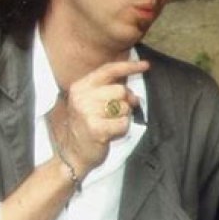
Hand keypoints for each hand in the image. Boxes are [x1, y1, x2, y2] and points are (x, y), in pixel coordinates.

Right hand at [47, 60, 148, 178]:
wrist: (73, 154)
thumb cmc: (87, 127)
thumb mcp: (92, 103)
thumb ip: (110, 91)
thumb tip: (133, 93)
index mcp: (80, 86)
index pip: (108, 70)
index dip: (129, 66)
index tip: (146, 65)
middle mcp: (81, 97)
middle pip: (120, 90)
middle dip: (126, 102)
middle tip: (118, 114)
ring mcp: (87, 113)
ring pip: (124, 107)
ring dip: (122, 118)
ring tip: (109, 126)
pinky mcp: (96, 129)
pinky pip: (123, 123)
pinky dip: (122, 130)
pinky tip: (111, 135)